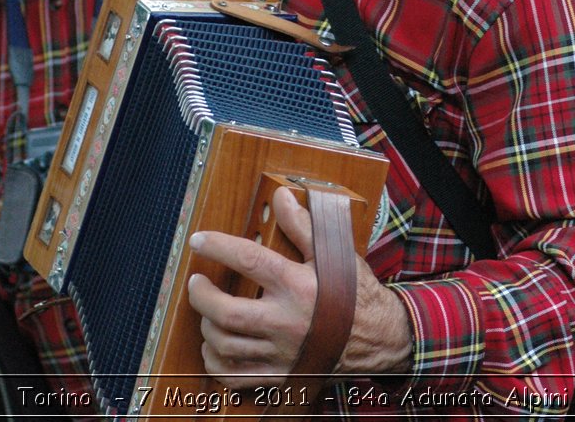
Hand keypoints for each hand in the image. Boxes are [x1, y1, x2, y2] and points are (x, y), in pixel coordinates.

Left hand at [187, 186, 411, 387]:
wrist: (379, 338)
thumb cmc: (354, 292)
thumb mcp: (332, 254)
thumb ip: (302, 225)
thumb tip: (281, 197)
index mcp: (297, 285)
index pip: (248, 259)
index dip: (217, 246)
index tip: (199, 240)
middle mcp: (285, 321)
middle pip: (226, 312)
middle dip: (201, 295)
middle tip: (195, 282)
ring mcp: (280, 353)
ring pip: (226, 345)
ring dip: (207, 326)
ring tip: (206, 310)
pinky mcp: (280, 375)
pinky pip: (236, 377)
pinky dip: (216, 363)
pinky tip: (214, 346)